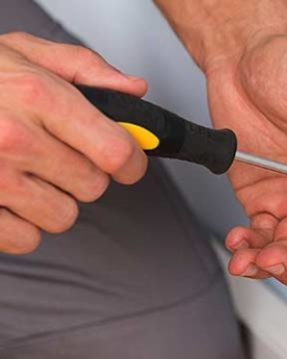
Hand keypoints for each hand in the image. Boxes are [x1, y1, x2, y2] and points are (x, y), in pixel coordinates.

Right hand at [0, 32, 147, 253]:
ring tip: (25, 172)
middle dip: (84, 173)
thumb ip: (85, 69)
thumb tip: (134, 91)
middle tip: (56, 154)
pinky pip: (25, 238)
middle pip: (93, 186)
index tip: (127, 162)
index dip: (131, 161)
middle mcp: (14, 138)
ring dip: (53, 199)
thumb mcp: (23, 52)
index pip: (115, 150)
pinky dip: (21, 223)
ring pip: (62, 216)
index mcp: (37, 96)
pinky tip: (6, 195)